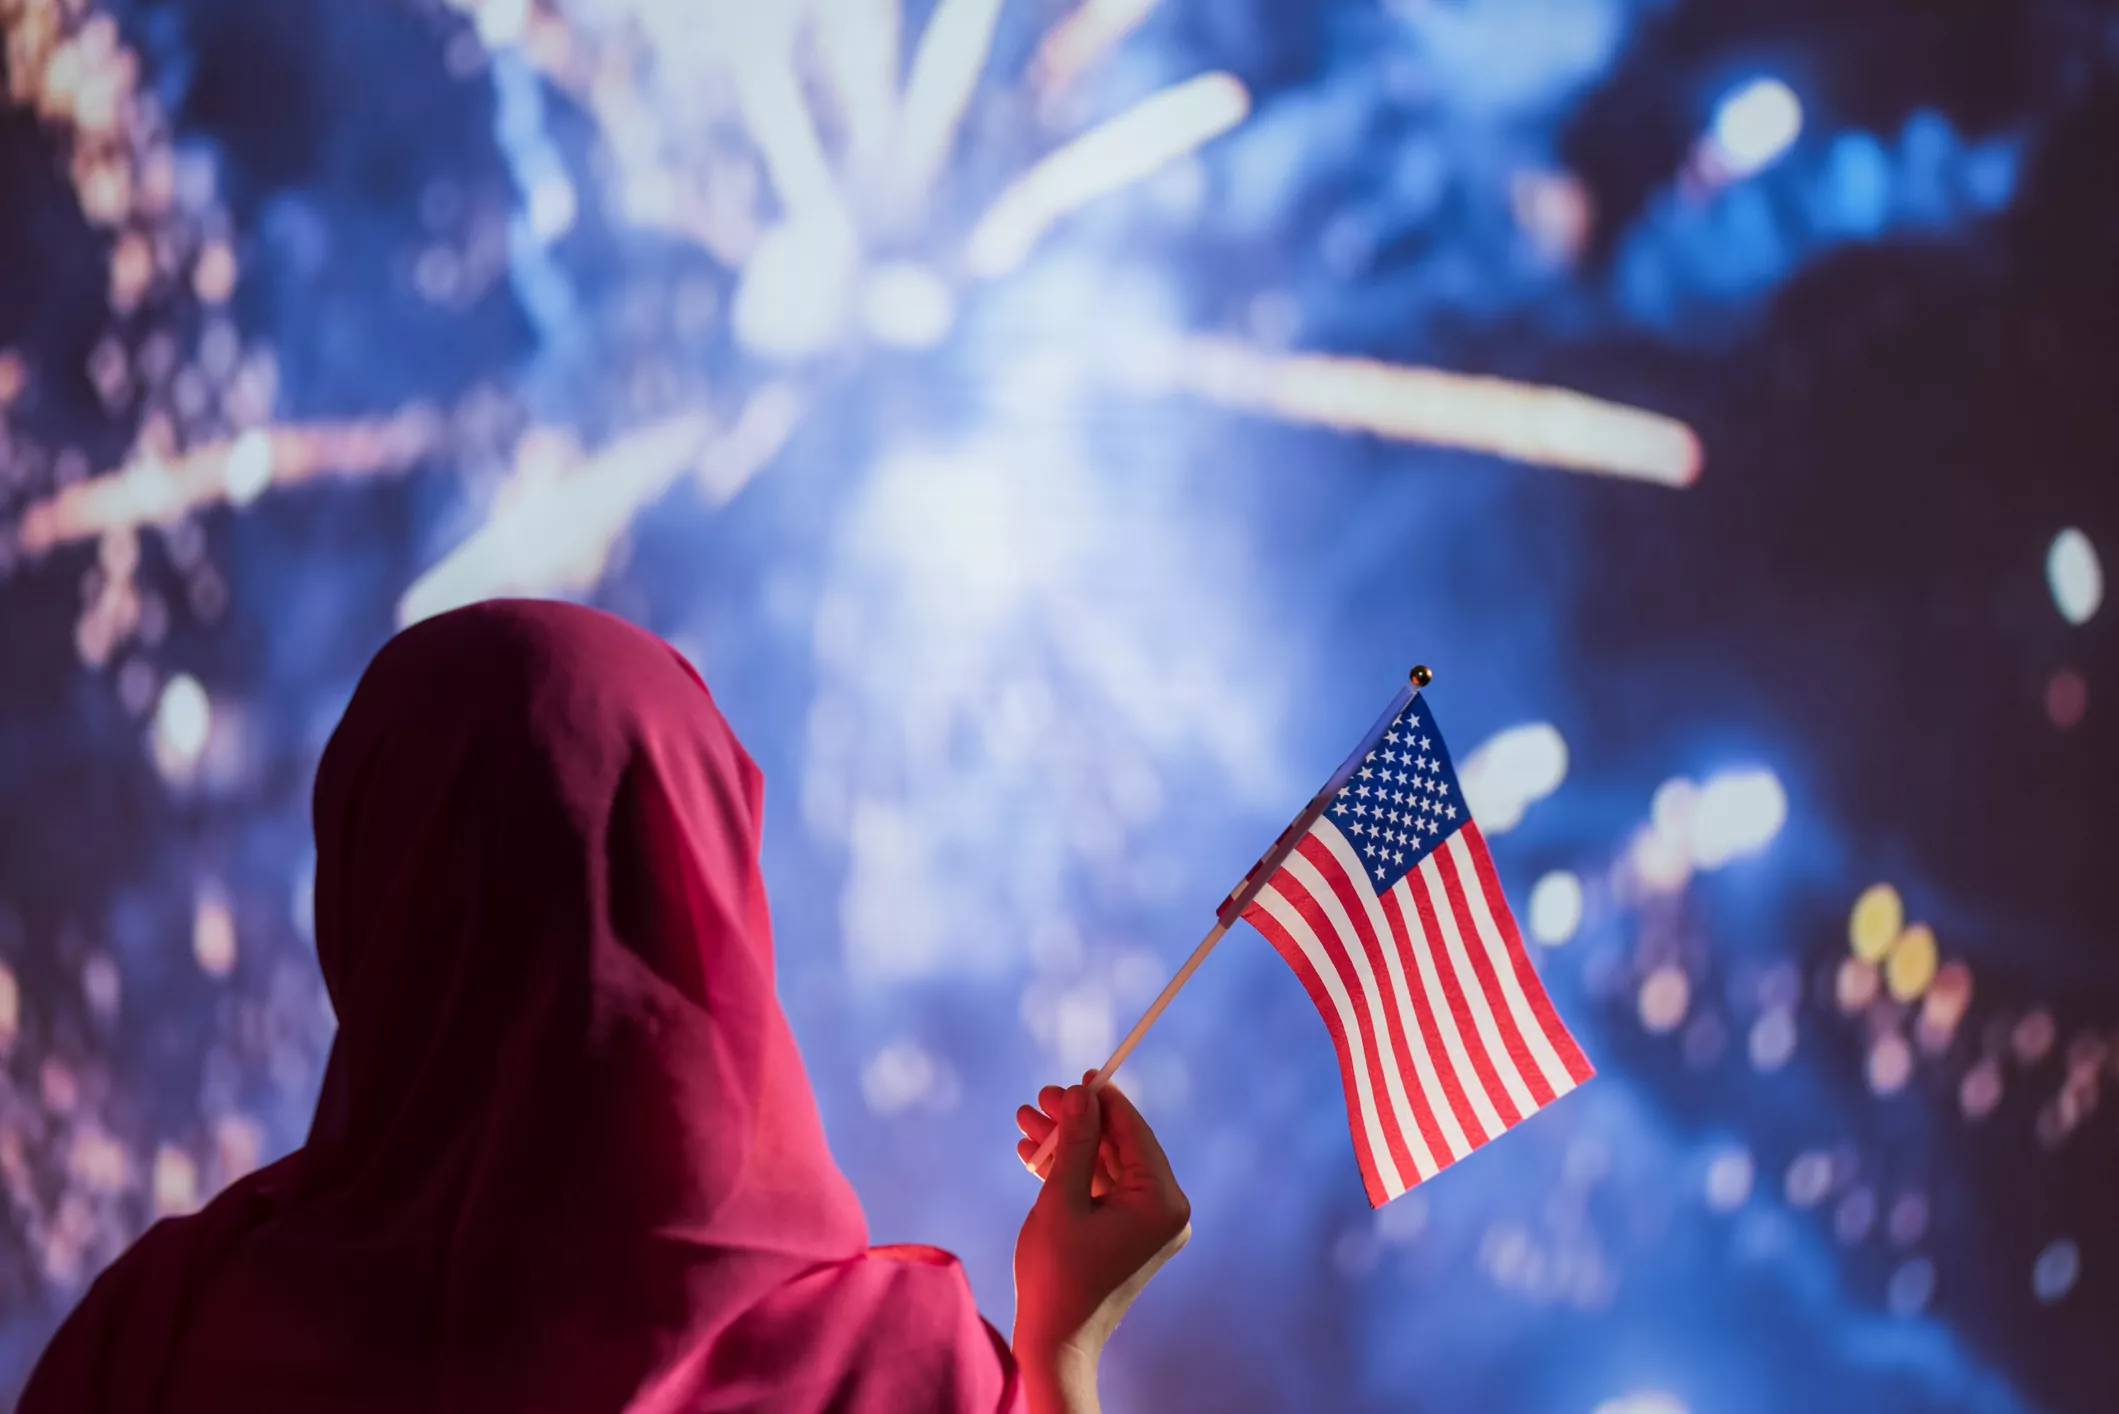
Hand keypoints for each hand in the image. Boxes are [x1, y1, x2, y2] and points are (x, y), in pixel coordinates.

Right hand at [1011, 1076, 1190, 1413]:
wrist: (1055, 1341)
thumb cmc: (1058, 1273)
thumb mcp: (1062, 1199)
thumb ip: (1076, 1142)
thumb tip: (1082, 1093)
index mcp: (1161, 1202)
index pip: (1134, 1133)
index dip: (1103, 1100)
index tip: (1077, 1075)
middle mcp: (1164, 1211)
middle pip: (1118, 1146)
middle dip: (1075, 1122)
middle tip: (1038, 1098)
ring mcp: (1147, 1224)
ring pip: (1105, 1166)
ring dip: (1066, 1145)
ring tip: (1025, 1121)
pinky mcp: (1127, 1233)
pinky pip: (1101, 1190)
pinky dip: (1070, 1173)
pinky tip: (1032, 1153)